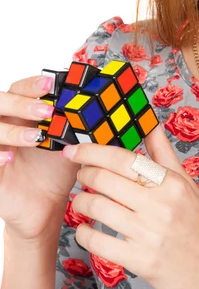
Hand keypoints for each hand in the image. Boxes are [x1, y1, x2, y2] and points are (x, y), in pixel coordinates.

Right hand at [0, 75, 80, 239]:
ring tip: (36, 138)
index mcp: (22, 114)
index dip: (31, 85)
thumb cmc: (55, 170)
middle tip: (45, 110)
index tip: (50, 83)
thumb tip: (99, 100)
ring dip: (13, 130)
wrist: (46, 205)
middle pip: (0, 102)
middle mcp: (6, 126)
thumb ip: (77, 122)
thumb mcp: (70, 141)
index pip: (19, 89)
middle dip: (22, 103)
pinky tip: (10, 158)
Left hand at [63, 123, 198, 288]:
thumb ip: (164, 154)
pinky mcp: (141, 260)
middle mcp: (161, 205)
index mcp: (171, 182)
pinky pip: (98, 242)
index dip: (93, 151)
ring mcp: (150, 234)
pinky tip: (86, 229)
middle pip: (105, 179)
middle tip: (81, 174)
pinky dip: (84, 233)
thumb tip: (151, 124)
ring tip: (81, 201)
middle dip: (84, 173)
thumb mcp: (187, 185)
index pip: (124, 158)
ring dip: (80, 202)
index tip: (75, 150)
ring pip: (97, 207)